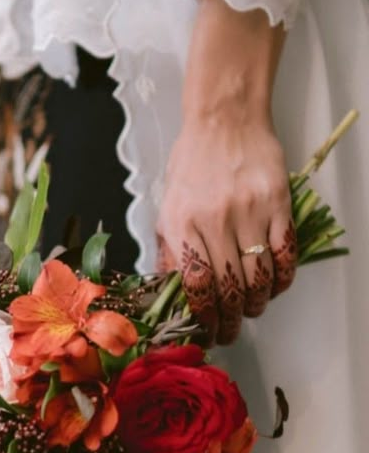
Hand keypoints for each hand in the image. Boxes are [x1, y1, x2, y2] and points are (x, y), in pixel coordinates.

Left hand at [156, 0, 295, 345]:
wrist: (224, 120)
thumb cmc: (192, 164)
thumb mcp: (167, 208)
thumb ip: (170, 250)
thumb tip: (169, 293)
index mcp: (182, 225)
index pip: (195, 287)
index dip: (204, 318)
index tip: (207, 332)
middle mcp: (214, 222)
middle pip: (228, 289)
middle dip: (230, 320)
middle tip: (230, 331)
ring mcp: (249, 213)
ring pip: (259, 278)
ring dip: (257, 304)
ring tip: (251, 309)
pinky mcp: (277, 204)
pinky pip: (284, 254)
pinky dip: (282, 278)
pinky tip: (274, 286)